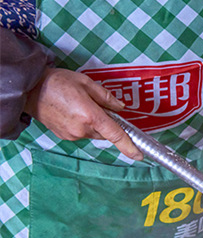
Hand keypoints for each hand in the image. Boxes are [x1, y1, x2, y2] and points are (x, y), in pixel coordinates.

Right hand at [23, 68, 141, 160]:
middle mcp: (82, 129)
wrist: (28, 89)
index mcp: (90, 116)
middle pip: (105, 132)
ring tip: (79, 105)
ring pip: (94, 133)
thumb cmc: (56, 82)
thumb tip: (120, 108)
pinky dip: (83, 124)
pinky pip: (82, 133)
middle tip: (96, 105)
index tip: (139, 155)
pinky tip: (72, 111)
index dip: (129, 147)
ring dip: (93, 123)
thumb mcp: (86, 83)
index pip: (116, 135)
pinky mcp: (65, 136)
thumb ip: (106, 97)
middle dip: (106, 122)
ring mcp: (72, 135)